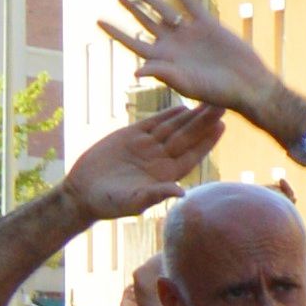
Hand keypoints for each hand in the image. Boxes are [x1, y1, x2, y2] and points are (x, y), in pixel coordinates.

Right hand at [61, 101, 229, 222]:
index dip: (206, 141)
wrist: (83, 192)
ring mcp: (147, 146)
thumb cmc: (109, 204)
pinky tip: (181, 106)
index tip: (221, 126)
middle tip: (222, 105)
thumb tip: (181, 192)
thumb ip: (156, 195)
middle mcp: (160, 159)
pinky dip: (166, 114)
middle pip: (186, 137)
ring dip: (189, 115)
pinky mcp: (130, 136)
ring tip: (207, 101)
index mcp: (166, 175)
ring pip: (172, 127)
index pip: (191, 155)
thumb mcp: (133, 202)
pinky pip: (153, 123)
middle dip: (204, 122)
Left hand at [100, 0, 280, 119]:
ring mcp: (190, 33)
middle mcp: (174, 45)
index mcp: (164, 60)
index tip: (98, 20)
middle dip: (132, 9)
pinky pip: (190, 5)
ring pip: (164, 11)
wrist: (247, 85)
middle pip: (146, 23)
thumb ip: (162, 73)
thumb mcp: (186, 85)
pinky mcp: (208, 25)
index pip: (133, 43)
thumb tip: (135, 70)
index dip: (116, 32)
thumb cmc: (217, 92)